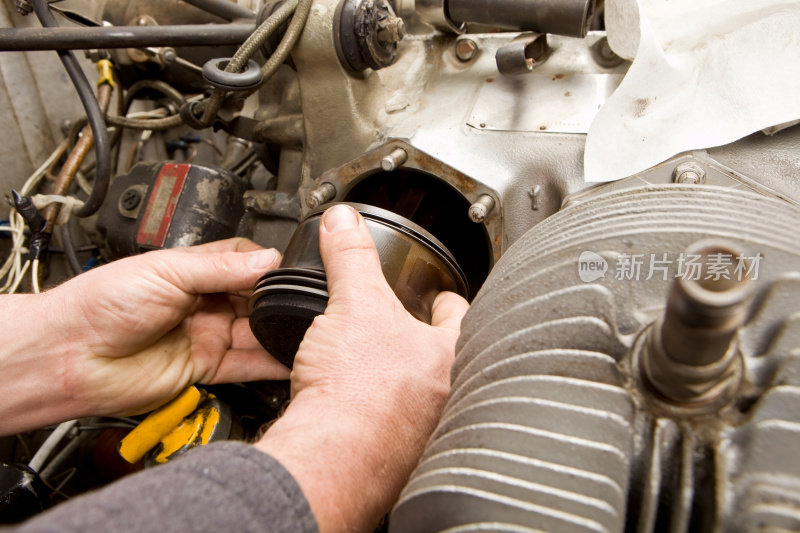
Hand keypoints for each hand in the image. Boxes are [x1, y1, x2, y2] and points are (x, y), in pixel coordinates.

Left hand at [0, 238, 287, 434]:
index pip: (243, 261)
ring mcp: (205, 335)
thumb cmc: (102, 304)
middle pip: (255, 299)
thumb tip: (267, 259)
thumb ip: (221, 268)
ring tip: (305, 330)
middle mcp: (202, 302)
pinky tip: (289, 358)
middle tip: (302, 302)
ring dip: (278, 332)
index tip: (286, 271)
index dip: (266, 266)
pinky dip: (269, 365)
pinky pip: (245, 366)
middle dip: (277, 301)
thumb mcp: (168, 271)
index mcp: (192, 270)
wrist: (73, 355)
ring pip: (254, 333)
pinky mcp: (204, 367)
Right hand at [256, 205, 469, 531]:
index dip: (449, 303)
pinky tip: (361, 409)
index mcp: (451, 356)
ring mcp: (425, 433)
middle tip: (413, 332)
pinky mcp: (394, 458)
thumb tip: (344, 223)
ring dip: (407, 382)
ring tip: (384, 369)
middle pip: (447, 359)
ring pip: (423, 397)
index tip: (442, 298)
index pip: (462, 318)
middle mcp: (449, 398)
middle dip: (430, 345)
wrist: (330, 457)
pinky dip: (382, 415)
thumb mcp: (354, 304)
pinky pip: (394, 428)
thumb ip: (351, 258)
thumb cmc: (357, 390)